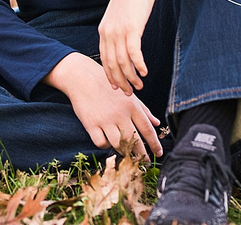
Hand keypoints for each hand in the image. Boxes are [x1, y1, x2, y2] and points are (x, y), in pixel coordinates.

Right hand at [45, 53, 162, 158]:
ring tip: (128, 155)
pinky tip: (108, 143)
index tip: (159, 154)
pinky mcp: (91, 124)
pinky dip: (106, 146)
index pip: (147, 129)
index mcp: (131, 106)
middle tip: (145, 162)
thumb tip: (156, 123)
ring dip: (125, 152)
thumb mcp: (128, 95)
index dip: (155, 144)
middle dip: (142, 154)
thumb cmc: (107, 86)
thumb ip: (143, 109)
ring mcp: (105, 120)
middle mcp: (119, 114)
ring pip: (119, 144)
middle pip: (135, 140)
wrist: (82, 77)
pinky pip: (101, 143)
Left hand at [98, 0, 158, 93]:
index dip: (110, 74)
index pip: (104, 59)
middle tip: (129, 93)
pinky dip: (139, 65)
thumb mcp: (120, 14)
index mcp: (104, 30)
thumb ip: (120, 28)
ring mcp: (119, 31)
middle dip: (120, 81)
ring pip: (122, 62)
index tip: (117, 86)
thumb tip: (125, 39)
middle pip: (111, 64)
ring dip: (131, 77)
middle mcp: (108, 33)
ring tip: (140, 86)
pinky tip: (145, 72)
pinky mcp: (132, 28)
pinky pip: (134, 53)